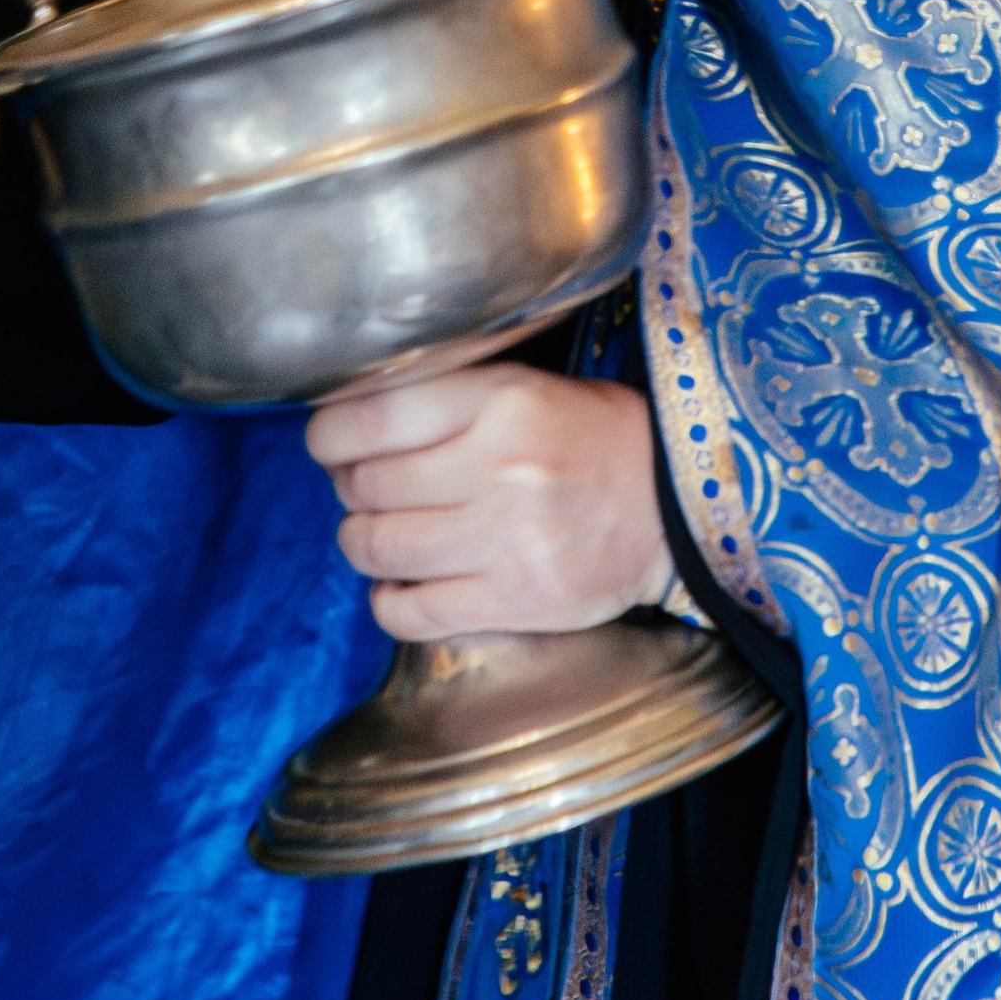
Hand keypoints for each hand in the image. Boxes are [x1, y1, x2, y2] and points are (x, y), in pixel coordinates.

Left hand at [305, 365, 666, 637]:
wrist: (672, 508)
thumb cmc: (588, 439)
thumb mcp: (523, 386)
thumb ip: (442, 397)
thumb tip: (346, 421)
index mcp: (500, 401)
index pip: (368, 418)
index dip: (328, 436)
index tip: (330, 443)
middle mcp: (500, 468)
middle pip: (366, 487)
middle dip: (350, 489)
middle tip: (366, 488)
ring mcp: (506, 542)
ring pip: (378, 549)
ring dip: (363, 542)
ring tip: (382, 533)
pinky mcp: (515, 602)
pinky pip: (409, 613)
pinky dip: (389, 601)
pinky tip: (402, 584)